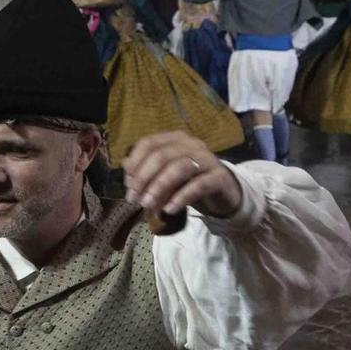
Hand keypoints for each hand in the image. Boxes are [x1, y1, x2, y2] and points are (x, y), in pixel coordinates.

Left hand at [124, 131, 241, 218]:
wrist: (224, 193)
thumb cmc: (190, 181)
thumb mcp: (166, 176)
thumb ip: (147, 171)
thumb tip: (126, 169)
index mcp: (176, 139)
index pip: (150, 143)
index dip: (135, 162)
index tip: (128, 183)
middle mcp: (192, 144)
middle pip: (162, 155)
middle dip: (144, 178)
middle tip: (134, 199)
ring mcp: (208, 159)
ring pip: (180, 168)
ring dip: (160, 187)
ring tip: (148, 205)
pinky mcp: (219, 177)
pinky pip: (198, 185)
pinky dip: (181, 197)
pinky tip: (169, 210)